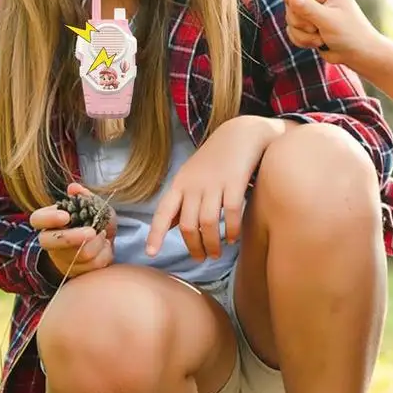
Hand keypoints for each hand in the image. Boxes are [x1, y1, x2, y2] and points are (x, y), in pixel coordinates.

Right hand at [30, 182, 116, 279]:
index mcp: (51, 222)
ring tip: (103, 236)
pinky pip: (92, 266)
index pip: (37, 219)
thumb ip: (85, 197)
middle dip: (74, 237)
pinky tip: (105, 248)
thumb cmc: (95, 222)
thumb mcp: (95, 207)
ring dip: (98, 244)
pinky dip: (104, 255)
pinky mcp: (75, 272)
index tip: (66, 216)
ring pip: (78, 254)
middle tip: (92, 232)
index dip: (49, 218)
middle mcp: (51, 241)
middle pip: (51, 242)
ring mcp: (62, 259)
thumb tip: (73, 188)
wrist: (104, 244)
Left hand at [146, 115, 289, 260]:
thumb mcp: (192, 175)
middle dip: (194, 246)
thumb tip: (173, 226)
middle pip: (189, 224)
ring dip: (212, 243)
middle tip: (201, 258)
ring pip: (209, 222)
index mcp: (180, 184)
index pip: (164, 212)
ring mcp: (215, 183)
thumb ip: (182, 200)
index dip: (156, 233)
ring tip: (216, 253)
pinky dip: (232, 230)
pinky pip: (232, 213)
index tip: (151, 253)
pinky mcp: (236, 182)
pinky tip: (232, 239)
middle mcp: (195, 184)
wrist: (241, 133)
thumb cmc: (215, 158)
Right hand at [282, 0, 383, 68]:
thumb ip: (309, 8)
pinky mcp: (309, 25)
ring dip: (303, 32)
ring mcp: (313, 11)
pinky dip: (302, 39)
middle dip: (300, 19)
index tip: (295, 6)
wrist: (359, 55)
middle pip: (291, 0)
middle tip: (316, 27)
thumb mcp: (329, 20)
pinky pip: (292, 30)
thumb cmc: (351, 35)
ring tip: (321, 37)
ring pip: (290, 18)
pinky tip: (318, 42)